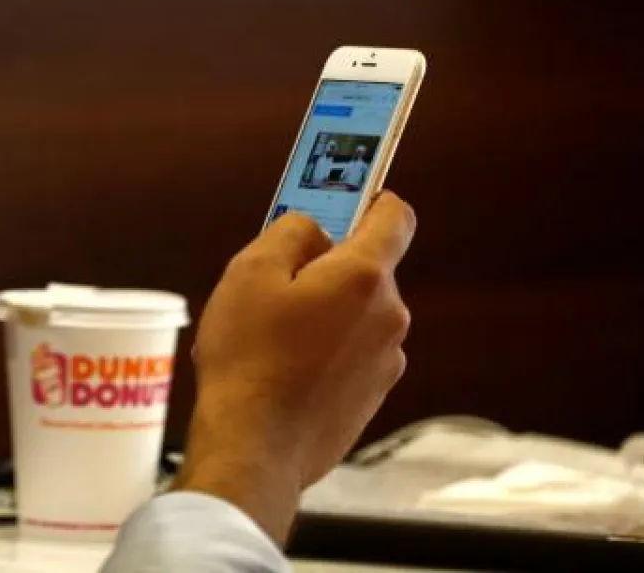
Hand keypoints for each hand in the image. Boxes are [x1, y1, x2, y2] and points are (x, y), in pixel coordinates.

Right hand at [174, 193, 415, 541]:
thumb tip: (312, 228)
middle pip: (365, 269)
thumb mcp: (250, 272)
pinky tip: (281, 370)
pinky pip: (350, 354)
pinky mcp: (372, 398)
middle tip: (275, 283)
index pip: (394, 216)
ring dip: (323, 314)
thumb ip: (289, 232)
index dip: (372, 197)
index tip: (349, 194)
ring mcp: (385, 362)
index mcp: (364, 277)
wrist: (255, 448)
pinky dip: (324, 352)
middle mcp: (389, 317)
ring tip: (269, 336)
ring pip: (355, 314)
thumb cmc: (249, 359)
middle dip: (326, 267)